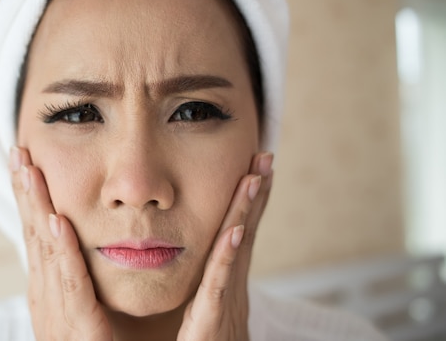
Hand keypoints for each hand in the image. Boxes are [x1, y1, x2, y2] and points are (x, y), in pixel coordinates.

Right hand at [9, 146, 112, 340]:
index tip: (26, 159)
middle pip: (34, 234)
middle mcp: (46, 298)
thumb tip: (80, 237)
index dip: (31, 196)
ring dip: (37, 208)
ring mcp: (57, 314)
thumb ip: (84, 276)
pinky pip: (71, 285)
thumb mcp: (89, 306)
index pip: (38, 233)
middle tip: (19, 150)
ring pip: (45, 252)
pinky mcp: (80, 331)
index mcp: (49, 290)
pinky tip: (56, 220)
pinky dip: (62, 251)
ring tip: (30, 170)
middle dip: (26, 191)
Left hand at [177, 152, 273, 340]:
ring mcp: (225, 299)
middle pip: (246, 229)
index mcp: (226, 280)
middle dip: (256, 193)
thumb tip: (210, 255)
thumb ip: (206, 281)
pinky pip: (220, 282)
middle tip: (265, 155)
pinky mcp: (211, 317)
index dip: (250, 199)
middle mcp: (232, 284)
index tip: (255, 166)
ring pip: (237, 248)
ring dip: (248, 212)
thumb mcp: (207, 306)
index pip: (240, 230)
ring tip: (255, 178)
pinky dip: (230, 255)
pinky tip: (236, 230)